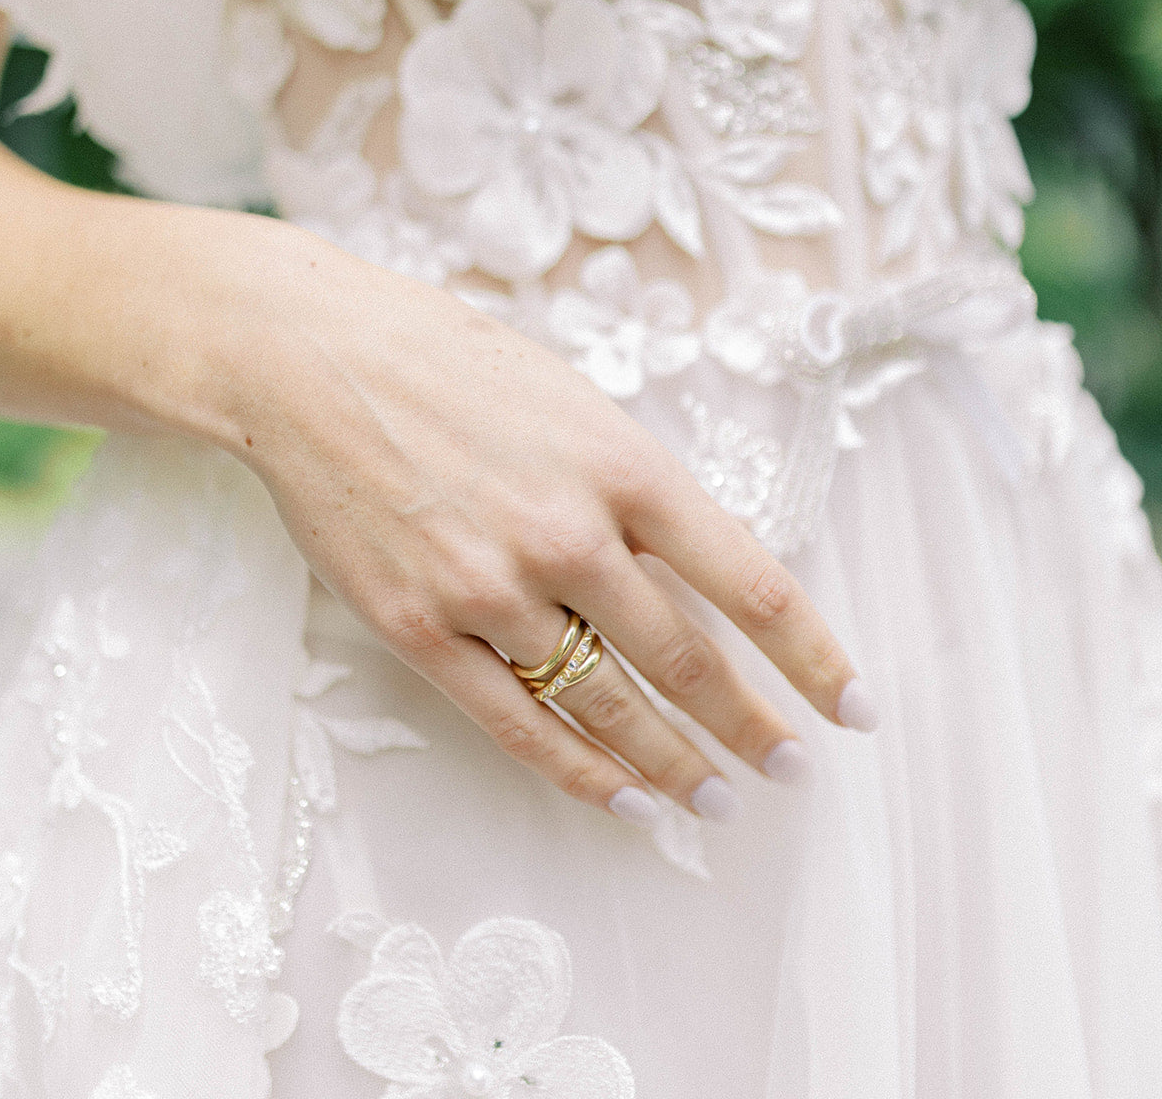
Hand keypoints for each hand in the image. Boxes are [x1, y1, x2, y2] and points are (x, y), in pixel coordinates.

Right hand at [232, 222, 876, 825]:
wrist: (312, 361)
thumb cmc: (446, 361)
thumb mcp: (572, 399)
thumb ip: (634, 483)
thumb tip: (695, 563)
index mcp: (624, 465)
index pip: (750, 582)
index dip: (812, 655)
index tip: (851, 705)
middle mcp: (571, 536)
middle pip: (688, 660)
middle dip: (752, 726)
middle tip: (791, 767)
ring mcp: (492, 589)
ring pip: (607, 705)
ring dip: (672, 763)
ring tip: (714, 798)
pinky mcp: (420, 628)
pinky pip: (515, 724)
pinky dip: (578, 773)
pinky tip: (621, 801)